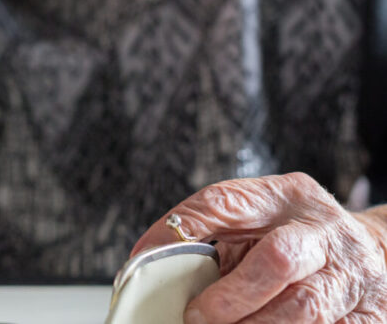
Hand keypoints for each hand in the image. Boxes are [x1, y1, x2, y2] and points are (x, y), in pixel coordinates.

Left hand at [132, 173, 386, 322]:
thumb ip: (206, 230)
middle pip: (277, 259)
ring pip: (305, 310)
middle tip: (196, 317)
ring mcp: (354, 276)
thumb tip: (144, 258)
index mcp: (286, 197)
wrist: (365, 252)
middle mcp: (325, 232)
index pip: (227, 202)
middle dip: (231, 297)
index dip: (184, 229)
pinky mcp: (371, 315)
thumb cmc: (292, 234)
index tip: (149, 260)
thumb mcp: (253, 218)